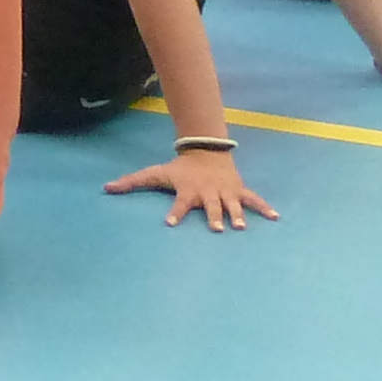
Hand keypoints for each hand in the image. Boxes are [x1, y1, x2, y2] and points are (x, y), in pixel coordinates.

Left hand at [106, 145, 278, 231]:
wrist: (205, 151)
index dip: (174, 213)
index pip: (178, 205)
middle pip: (209, 206)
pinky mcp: (238, 190)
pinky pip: (253, 199)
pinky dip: (264, 207)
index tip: (169, 223)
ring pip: (231, 204)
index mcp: (187, 192)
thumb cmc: (179, 168)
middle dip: (212, 216)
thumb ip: (132, 182)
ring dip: (236, 215)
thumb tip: (106, 188)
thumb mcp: (156, 173)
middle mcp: (207, 193)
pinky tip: (275, 217)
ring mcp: (224, 192)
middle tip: (215, 229)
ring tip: (241, 227)